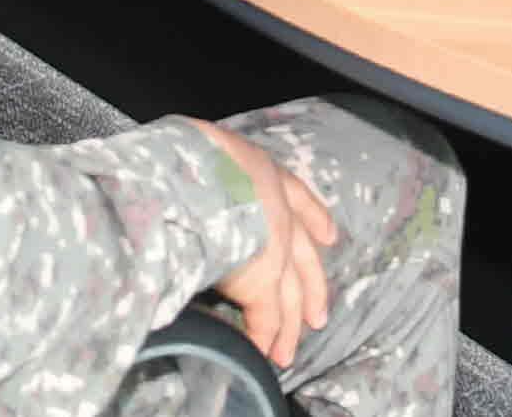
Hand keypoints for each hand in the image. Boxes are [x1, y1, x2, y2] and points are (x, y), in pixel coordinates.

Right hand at [194, 121, 337, 368]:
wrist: (187, 180)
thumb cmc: (182, 159)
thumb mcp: (200, 157)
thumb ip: (207, 178)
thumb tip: (191, 192)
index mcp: (261, 171)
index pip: (296, 195)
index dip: (314, 216)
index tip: (329, 236)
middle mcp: (276, 208)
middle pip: (302, 256)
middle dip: (311, 288)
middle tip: (318, 318)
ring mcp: (274, 247)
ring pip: (288, 294)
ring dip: (287, 327)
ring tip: (285, 354)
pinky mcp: (262, 283)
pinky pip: (265, 318)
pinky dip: (262, 337)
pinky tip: (260, 353)